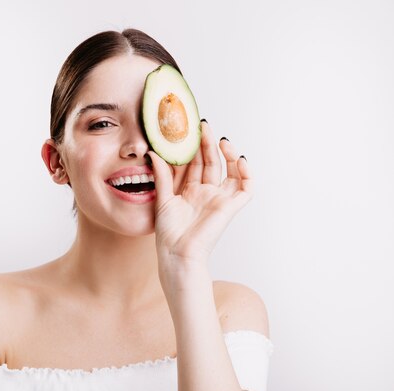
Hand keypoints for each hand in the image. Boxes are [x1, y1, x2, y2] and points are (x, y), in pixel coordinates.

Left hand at [148, 121, 252, 281]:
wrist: (176, 253)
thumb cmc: (168, 233)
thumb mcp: (162, 198)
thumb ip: (161, 175)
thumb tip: (155, 152)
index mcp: (190, 191)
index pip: (194, 163)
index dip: (193, 147)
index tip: (189, 130)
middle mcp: (206, 193)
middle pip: (211, 163)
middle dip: (208, 144)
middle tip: (203, 126)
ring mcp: (219, 199)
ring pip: (230, 171)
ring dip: (227, 154)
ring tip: (220, 139)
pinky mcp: (230, 207)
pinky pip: (246, 188)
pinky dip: (246, 174)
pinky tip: (238, 158)